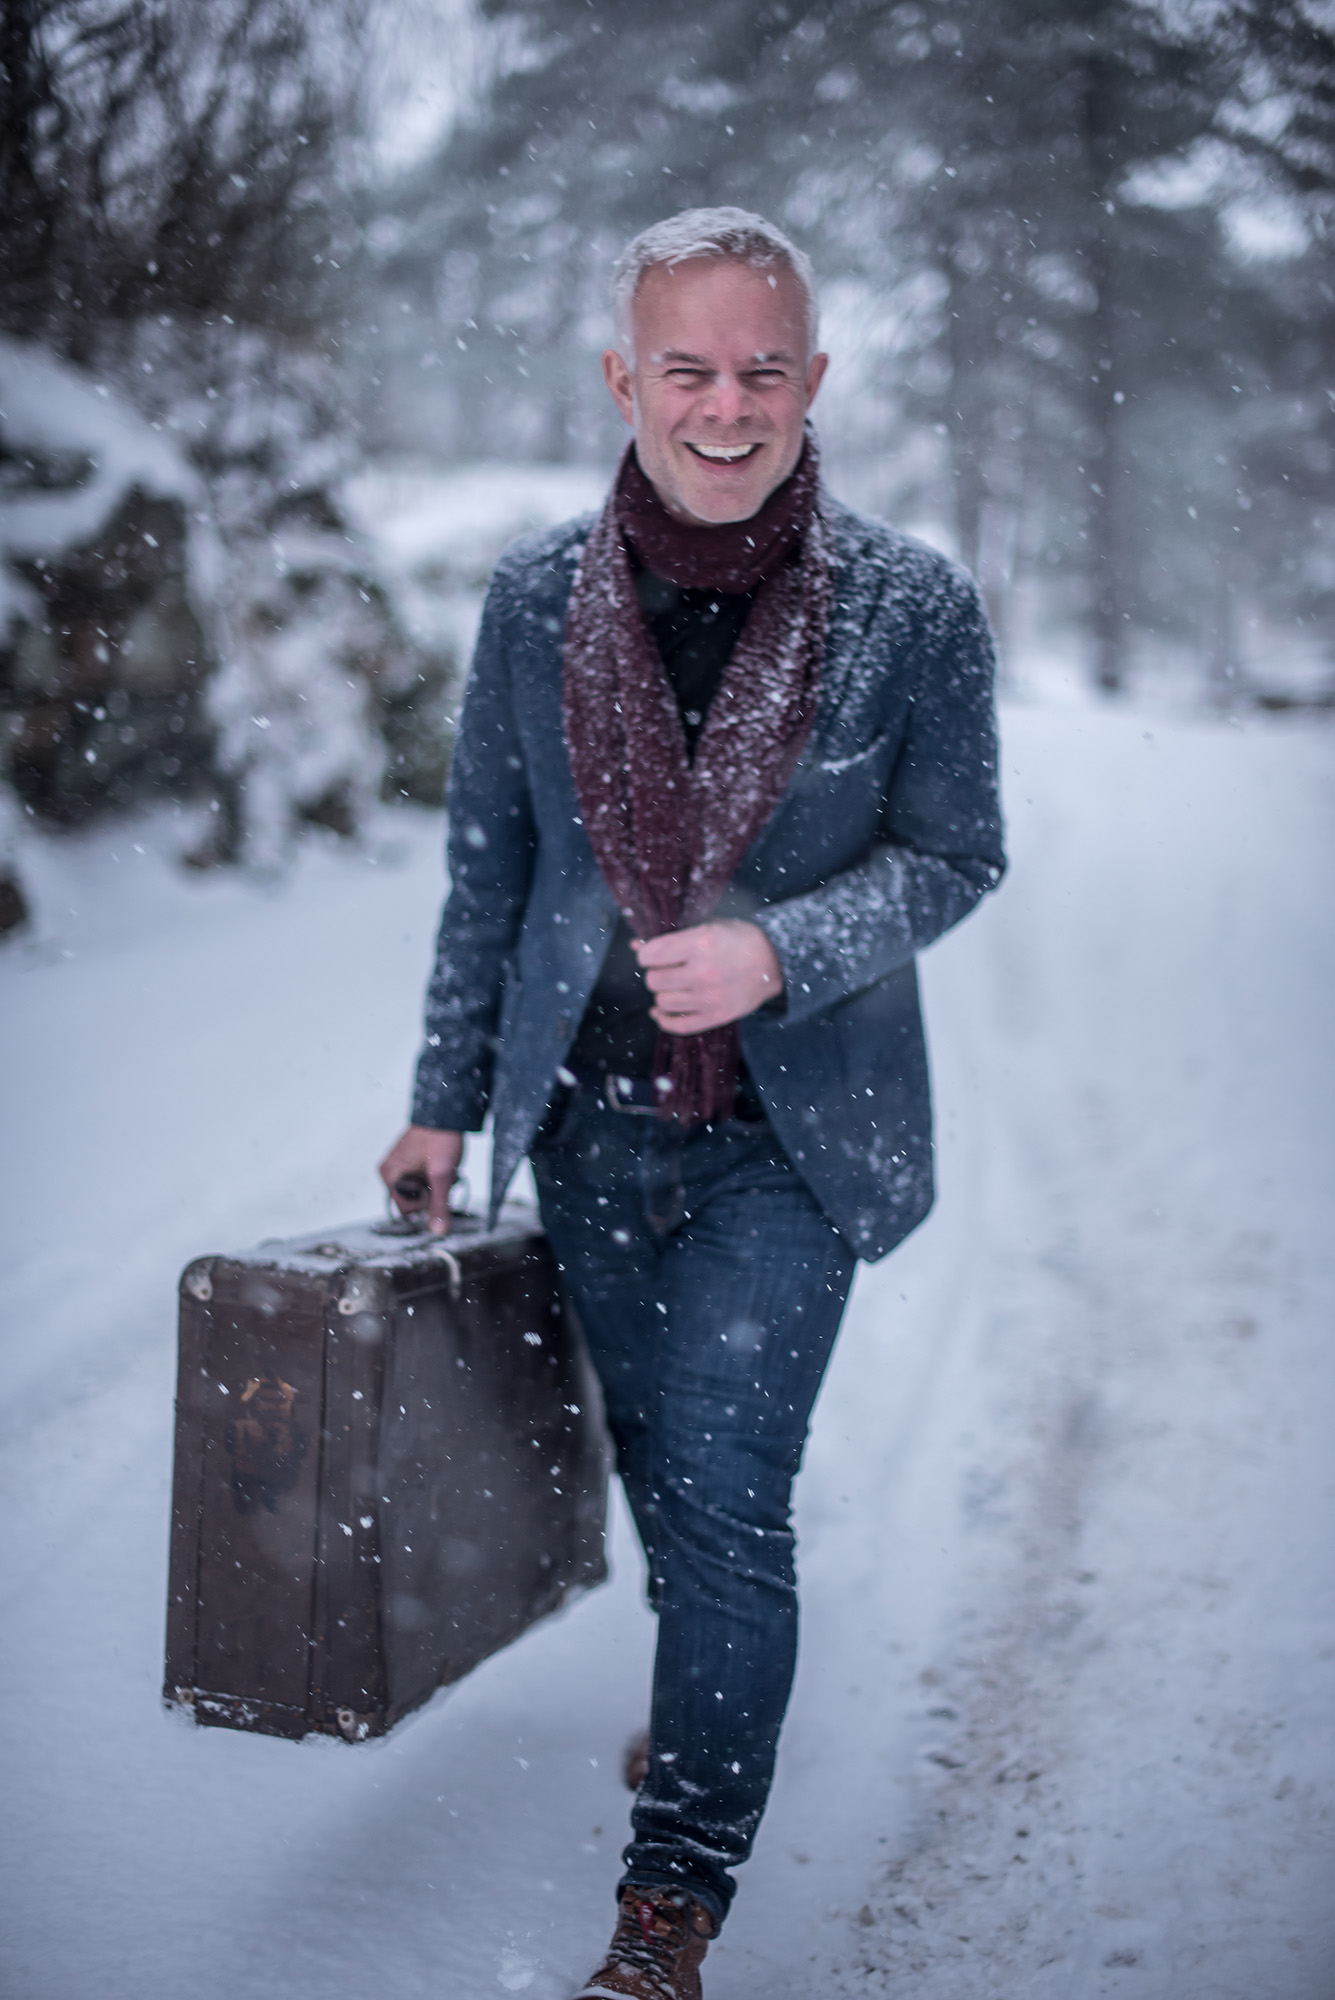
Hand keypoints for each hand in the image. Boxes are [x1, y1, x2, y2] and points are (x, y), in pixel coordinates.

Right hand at [378, 1125, 463, 1235]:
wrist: (447, 1113)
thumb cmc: (440, 1138)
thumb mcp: (442, 1175)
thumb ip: (439, 1204)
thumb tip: (437, 1230)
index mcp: (390, 1175)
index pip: (406, 1209)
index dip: (425, 1204)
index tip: (438, 1189)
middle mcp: (391, 1172)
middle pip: (412, 1202)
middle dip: (431, 1194)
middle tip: (441, 1176)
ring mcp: (400, 1168)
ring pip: (420, 1192)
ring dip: (435, 1186)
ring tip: (442, 1169)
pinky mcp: (410, 1164)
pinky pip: (421, 1181)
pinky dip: (434, 1178)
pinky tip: (440, 1166)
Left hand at [634, 919, 782, 1034]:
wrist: (775, 961)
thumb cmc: (740, 940)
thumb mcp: (707, 928)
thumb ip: (671, 938)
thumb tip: (636, 946)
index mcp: (700, 944)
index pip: (650, 956)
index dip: (646, 954)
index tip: (652, 955)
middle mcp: (703, 972)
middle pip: (653, 981)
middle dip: (656, 973)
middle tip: (668, 969)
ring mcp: (710, 998)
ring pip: (662, 1002)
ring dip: (663, 994)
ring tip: (674, 986)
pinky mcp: (716, 1016)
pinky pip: (677, 1025)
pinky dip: (664, 1019)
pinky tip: (663, 1010)